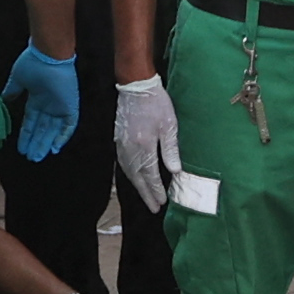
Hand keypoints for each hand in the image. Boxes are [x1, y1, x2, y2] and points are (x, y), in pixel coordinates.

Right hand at [2, 41, 80, 163]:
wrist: (48, 54)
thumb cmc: (32, 63)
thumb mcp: (18, 79)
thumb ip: (12, 91)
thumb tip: (3, 100)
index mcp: (37, 98)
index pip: (31, 122)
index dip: (26, 135)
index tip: (20, 148)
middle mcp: (49, 105)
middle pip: (42, 129)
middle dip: (36, 143)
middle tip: (30, 158)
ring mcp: (60, 106)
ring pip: (53, 131)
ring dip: (45, 144)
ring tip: (37, 157)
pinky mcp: (70, 106)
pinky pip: (69, 126)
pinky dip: (62, 137)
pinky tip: (53, 148)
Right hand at [113, 73, 181, 213]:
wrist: (135, 85)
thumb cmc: (156, 103)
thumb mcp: (169, 125)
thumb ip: (171, 150)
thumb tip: (175, 171)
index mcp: (144, 145)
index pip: (150, 174)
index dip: (156, 190)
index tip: (162, 202)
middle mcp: (130, 148)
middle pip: (137, 177)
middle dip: (146, 194)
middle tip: (153, 208)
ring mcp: (121, 144)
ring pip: (128, 172)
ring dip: (137, 186)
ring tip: (146, 197)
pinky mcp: (118, 139)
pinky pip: (123, 163)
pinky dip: (129, 174)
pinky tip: (134, 178)